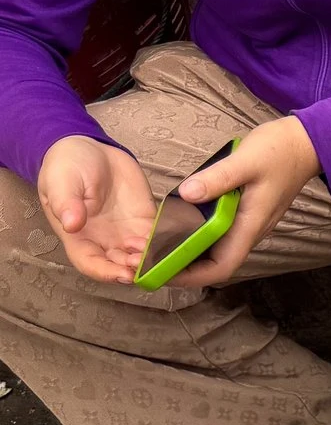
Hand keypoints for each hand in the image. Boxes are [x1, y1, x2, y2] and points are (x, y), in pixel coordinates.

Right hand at [36, 135, 156, 282]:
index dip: (106, 273)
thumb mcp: (61, 183)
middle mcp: (103, 239)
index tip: (122, 274)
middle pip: (120, 264)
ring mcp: (125, 231)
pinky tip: (176, 242)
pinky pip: (158, 235)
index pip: (90, 263)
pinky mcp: (145, 219)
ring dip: (153, 258)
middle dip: (134, 268)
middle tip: (148, 264)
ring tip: (163, 254)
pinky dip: (167, 242)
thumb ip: (66, 204)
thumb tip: (71, 224)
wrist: (89, 150)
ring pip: (142, 254)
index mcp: (78, 236)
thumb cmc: (67, 168)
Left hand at [166, 116, 321, 285]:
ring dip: (188, 252)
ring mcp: (247, 223)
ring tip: (156, 245)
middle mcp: (249, 231)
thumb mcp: (245, 161)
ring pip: (215, 250)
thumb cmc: (279, 152)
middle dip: (182, 267)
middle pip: (214, 263)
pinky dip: (196, 235)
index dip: (192, 276)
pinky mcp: (244, 214)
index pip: (222, 267)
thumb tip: (186, 194)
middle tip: (149, 259)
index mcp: (250, 225)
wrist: (305, 145)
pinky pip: (217, 234)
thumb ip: (217, 179)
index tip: (162, 273)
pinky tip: (178, 224)